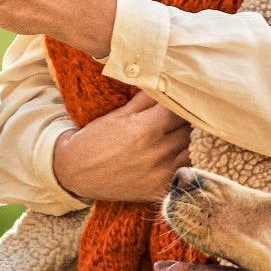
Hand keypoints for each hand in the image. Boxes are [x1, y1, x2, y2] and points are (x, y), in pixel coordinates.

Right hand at [52, 91, 189, 202]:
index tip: (187, 97)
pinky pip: (188, 174)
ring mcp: (161, 173)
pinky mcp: (161, 189)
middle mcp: (157, 152)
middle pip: (192, 129)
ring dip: (193, 141)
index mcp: (146, 128)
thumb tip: (166, 81)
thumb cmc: (96, 140)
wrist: (76, 173)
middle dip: (191, 119)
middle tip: (190, 113)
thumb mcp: (119, 113)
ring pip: (194, 150)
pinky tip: (185, 155)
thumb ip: (146, 99)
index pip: (182, 109)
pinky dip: (191, 163)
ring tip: (188, 133)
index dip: (187, 101)